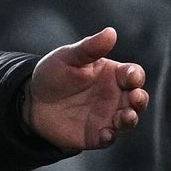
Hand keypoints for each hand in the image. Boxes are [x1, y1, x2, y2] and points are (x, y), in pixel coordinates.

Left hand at [27, 27, 147, 149]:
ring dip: (130, 119)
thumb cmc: (53, 74)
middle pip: (137, 99)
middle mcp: (115, 96)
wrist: (31, 100)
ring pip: (128, 120)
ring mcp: (107, 116)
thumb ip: (89, 48)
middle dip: (140, 99)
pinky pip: (109, 138)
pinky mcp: (95, 134)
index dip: (134, 75)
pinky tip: (106, 133)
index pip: (133, 75)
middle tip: (135, 97)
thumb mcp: (68, 57)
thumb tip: (110, 32)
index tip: (128, 76)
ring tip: (125, 116)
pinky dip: (110, 137)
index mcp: (112, 75)